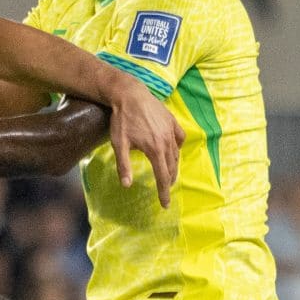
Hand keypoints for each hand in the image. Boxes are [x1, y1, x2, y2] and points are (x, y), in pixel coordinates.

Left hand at [102, 76, 181, 204]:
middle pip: (172, 167)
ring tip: (169, 173)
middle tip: (166, 190)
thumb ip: (123, 165)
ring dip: (174, 166)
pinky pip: (180, 138)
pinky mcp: (172, 121)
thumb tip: (127, 185)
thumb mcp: (119, 144)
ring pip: (176, 154)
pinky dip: (178, 146)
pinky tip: (173, 149)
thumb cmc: (122, 119)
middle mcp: (166, 142)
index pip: (162, 177)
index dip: (164, 192)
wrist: (130, 94)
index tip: (165, 204)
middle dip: (170, 181)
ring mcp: (171, 130)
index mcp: (154, 150)